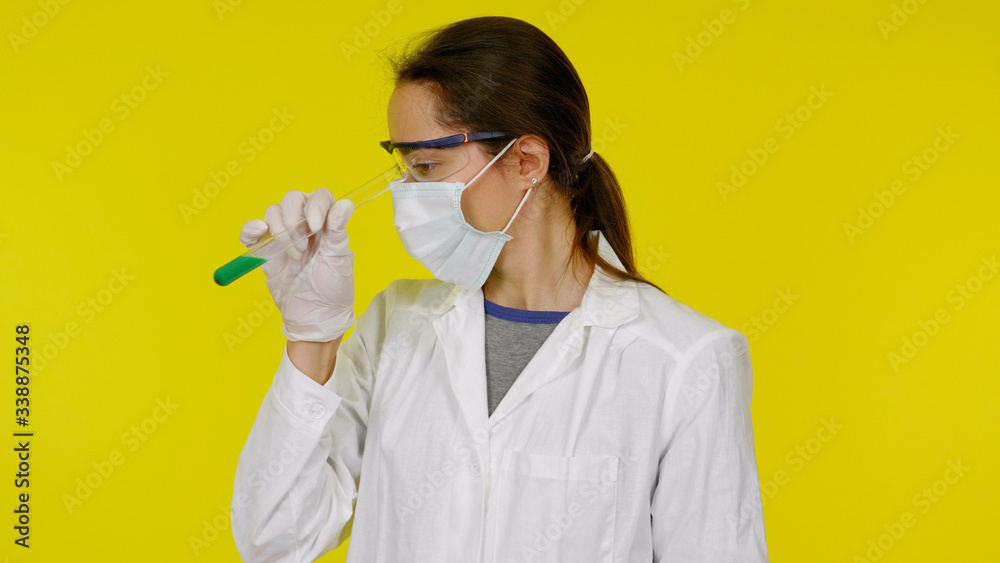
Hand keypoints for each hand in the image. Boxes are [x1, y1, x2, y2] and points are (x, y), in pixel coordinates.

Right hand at [240, 188, 355, 341]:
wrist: (316, 315)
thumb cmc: (333, 288)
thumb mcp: (339, 259)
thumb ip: (338, 231)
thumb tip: (345, 204)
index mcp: (326, 223)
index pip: (319, 197)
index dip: (316, 206)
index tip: (316, 227)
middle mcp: (304, 225)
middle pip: (292, 199)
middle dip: (294, 221)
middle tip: (302, 249)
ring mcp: (283, 237)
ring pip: (273, 212)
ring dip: (280, 231)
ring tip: (293, 257)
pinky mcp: (266, 251)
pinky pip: (251, 232)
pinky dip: (250, 229)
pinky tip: (259, 232)